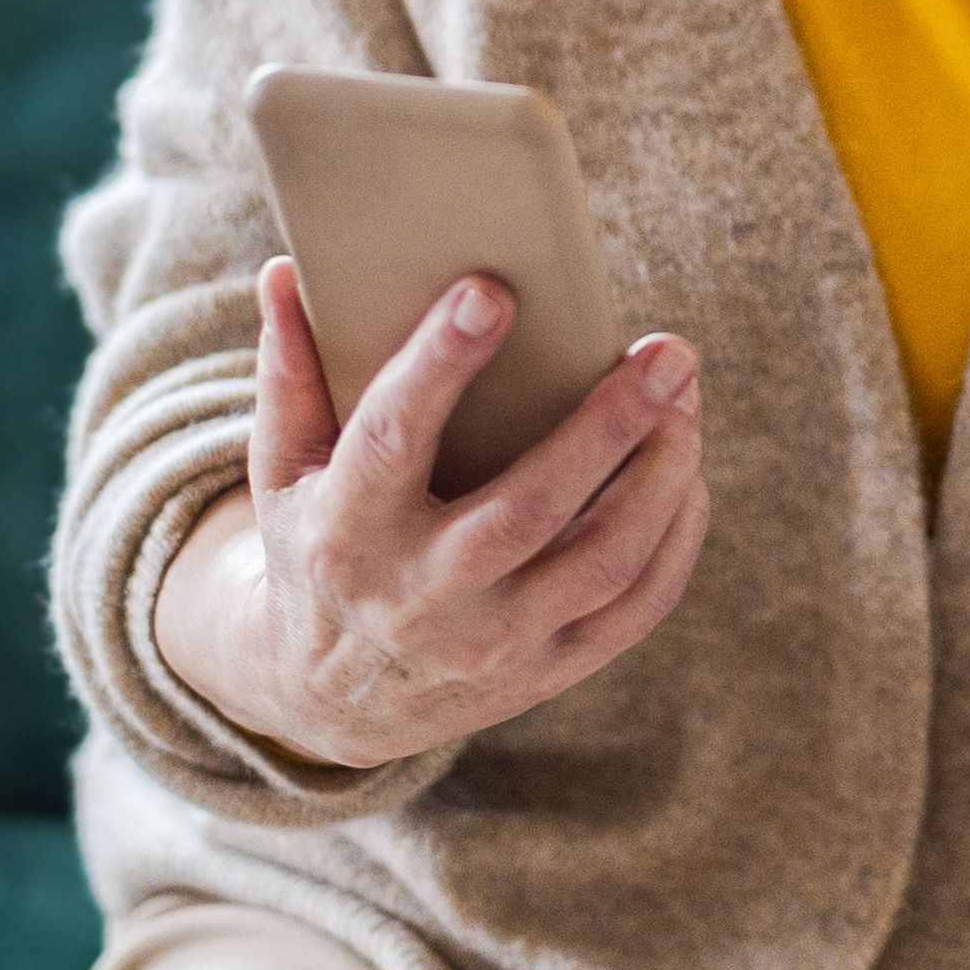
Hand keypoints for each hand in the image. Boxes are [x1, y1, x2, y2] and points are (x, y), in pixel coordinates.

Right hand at [149, 259, 707, 773]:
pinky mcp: (547, 671)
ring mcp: (492, 644)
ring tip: (684, 396)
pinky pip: (635, 608)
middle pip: (527, 511)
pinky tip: (687, 472)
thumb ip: (289, 374)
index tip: (491, 291)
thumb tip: (282, 271)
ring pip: (600, 561)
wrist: (334, 699)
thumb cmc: (317, 548)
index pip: (391, 440)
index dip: (438, 365)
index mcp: (346, 533)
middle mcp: (420, 599)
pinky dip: (674, 538)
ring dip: (660, 475)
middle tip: (665, 350)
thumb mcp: (283, 472)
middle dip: (606, 427)